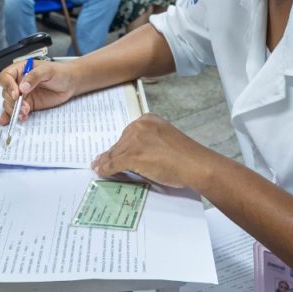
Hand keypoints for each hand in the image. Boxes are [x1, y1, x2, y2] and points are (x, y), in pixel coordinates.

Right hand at [0, 59, 78, 125]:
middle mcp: (19, 83)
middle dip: (13, 101)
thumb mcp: (48, 70)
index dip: (8, 85)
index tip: (17, 94)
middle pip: (6, 93)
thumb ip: (35, 76)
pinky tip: (11, 120)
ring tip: (24, 113)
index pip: (6, 77)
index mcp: (20, 70)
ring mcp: (23, 95)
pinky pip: (17, 111)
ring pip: (10, 103)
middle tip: (24, 106)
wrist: (70, 84)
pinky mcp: (28, 105)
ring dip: (14, 110)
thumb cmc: (60, 72)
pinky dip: (12, 116)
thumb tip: (23, 87)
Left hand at [91, 114, 214, 189]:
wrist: (195, 164)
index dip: (121, 144)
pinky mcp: (132, 155)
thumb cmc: (186, 156)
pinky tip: (100, 172)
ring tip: (98, 167)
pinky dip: (105, 169)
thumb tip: (137, 153)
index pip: (129, 133)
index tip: (113, 150)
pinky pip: (113, 164)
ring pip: (114, 153)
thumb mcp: (165, 138)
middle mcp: (140, 125)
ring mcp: (135, 140)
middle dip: (112, 153)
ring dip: (105, 162)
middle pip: (120, 142)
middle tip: (101, 161)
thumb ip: (150, 141)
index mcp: (149, 119)